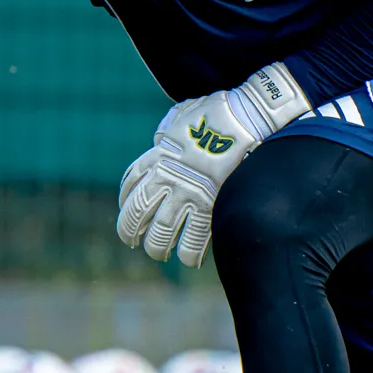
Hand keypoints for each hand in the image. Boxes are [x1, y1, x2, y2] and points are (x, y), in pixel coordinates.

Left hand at [117, 63, 309, 266]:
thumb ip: (171, 129)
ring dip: (156, 246)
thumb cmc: (220, 112)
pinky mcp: (210, 205)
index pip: (131, 185)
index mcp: (158, 155)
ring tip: (158, 253)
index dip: (126, 203)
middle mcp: (167, 177)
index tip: (128, 212)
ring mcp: (188, 192)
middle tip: (132, 241)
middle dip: (130, 231)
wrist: (246, 116)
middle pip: (138, 212)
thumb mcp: (184, 114)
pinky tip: (188, 260)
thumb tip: (165, 134)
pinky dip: (189, 252)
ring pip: (161, 231)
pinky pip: (194, 238)